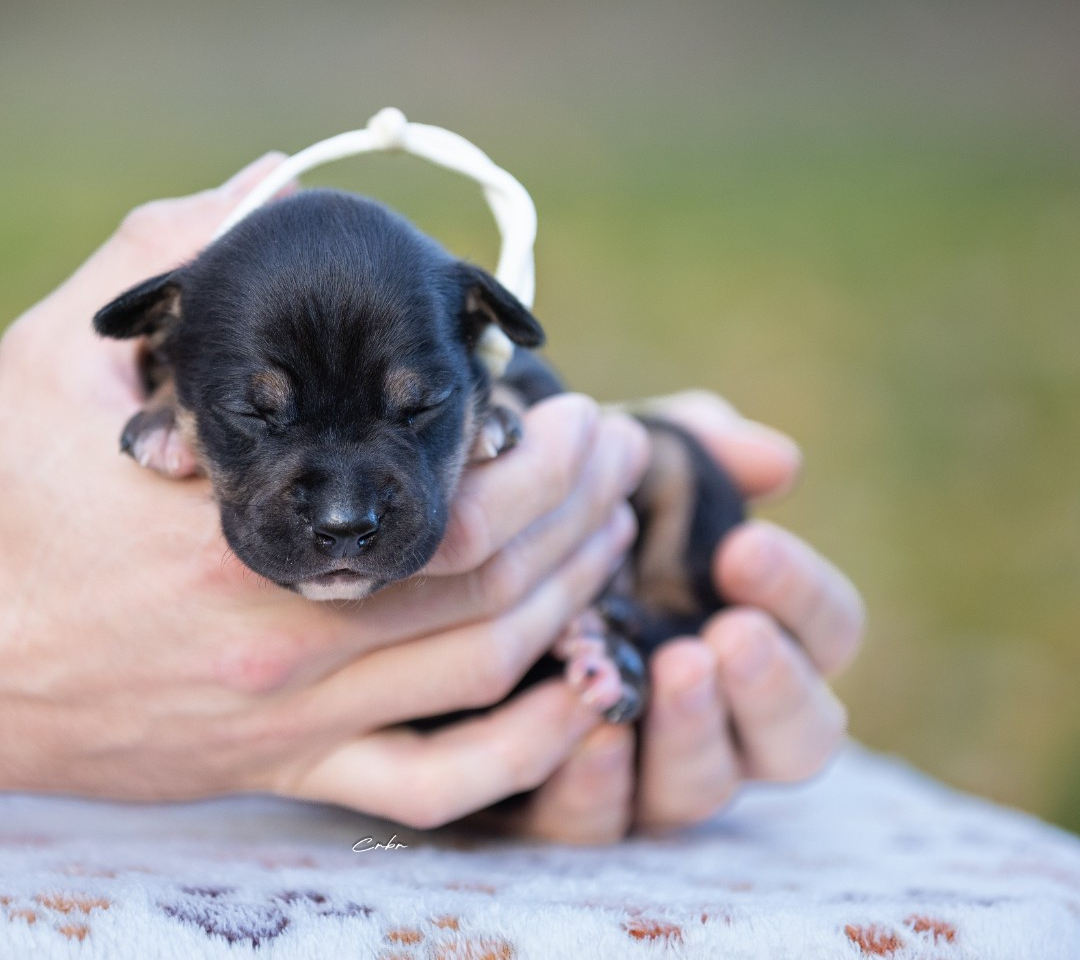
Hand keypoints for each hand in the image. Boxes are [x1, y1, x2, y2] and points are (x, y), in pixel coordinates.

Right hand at [0, 155, 649, 827]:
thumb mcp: (55, 354)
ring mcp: (288, 721)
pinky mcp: (278, 770)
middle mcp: (281, 639)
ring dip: (573, 597)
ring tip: (607, 531)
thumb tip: (269, 178)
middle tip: (615, 451)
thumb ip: (162, 255)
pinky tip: (577, 694)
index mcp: (238, 534)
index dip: (535, 451)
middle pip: (494, 579)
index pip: (444, 495)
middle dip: (580, 506)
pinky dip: (526, 752)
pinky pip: (432, 790)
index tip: (561, 404)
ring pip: (488, 673)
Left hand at [490, 391, 864, 842]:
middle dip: (773, 688)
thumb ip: (698, 450)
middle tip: (731, 637)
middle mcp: (718, 713)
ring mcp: (646, 769)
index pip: (827, 631)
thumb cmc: (560, 509)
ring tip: (671, 672)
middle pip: (799, 738)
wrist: (447, 563)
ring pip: (701, 791)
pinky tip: (587, 732)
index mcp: (757, 630)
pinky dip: (598, 785)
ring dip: (695, 736)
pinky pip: (598, 823)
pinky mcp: (565, 802)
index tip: (745, 547)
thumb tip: (778, 461)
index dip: (802, 594)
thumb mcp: (621, 465)